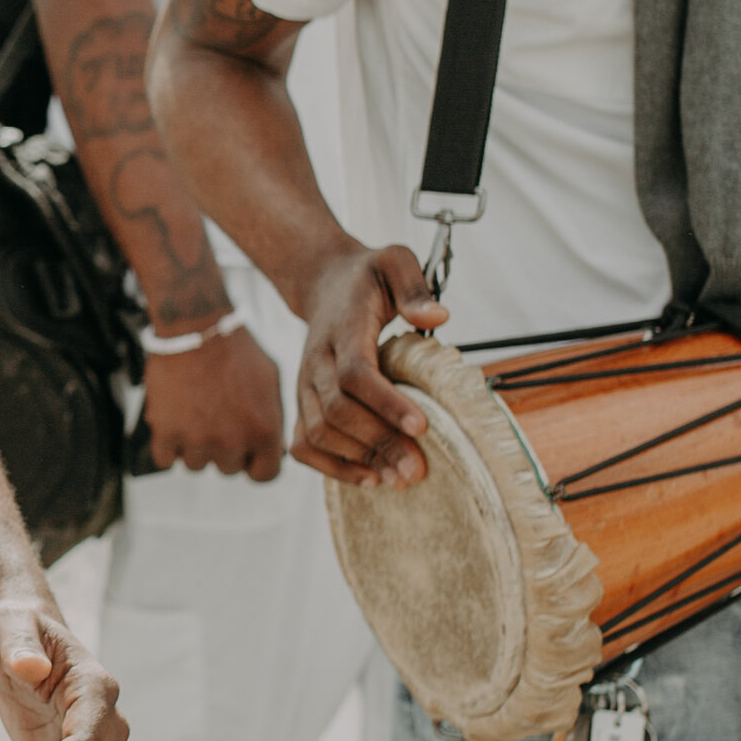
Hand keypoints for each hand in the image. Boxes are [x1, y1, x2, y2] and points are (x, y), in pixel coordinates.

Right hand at [141, 321, 283, 478]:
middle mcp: (232, 441)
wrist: (196, 325)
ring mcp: (197, 439)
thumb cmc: (237, 349)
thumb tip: (275, 447)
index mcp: (265, 431)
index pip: (265, 475)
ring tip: (195, 416)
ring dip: (195, 446)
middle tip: (218, 421)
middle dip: (225, 449)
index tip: (248, 452)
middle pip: (229, 469)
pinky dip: (168, 446)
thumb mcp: (271, 381)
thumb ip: (273, 418)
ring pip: (196, 465)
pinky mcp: (165, 431)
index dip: (257, 463)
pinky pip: (165, 459)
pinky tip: (174, 423)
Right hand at [292, 242, 447, 485]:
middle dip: (377, 443)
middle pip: (337, 411)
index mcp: (341, 328)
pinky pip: (303, 444)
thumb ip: (414, 286)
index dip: (386, 403)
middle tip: (416, 469)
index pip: (356, 372)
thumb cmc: (366, 277)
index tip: (422, 427)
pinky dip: (330, 467)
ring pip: (318, 432)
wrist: (323, 282)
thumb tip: (438, 317)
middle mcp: (316, 361)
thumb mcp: (394, 262)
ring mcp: (304, 385)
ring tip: (398, 478)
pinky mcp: (302, 403)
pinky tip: (367, 479)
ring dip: (357, 460)